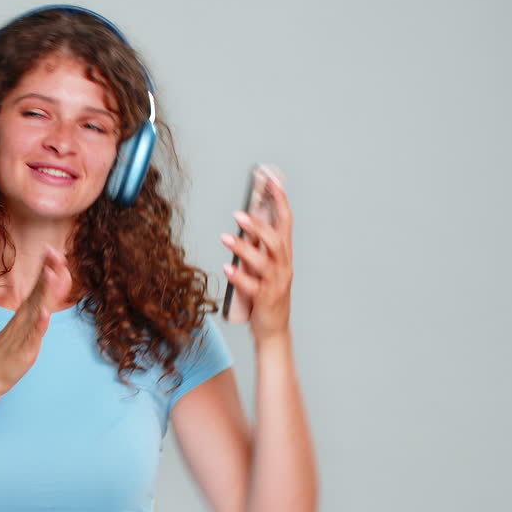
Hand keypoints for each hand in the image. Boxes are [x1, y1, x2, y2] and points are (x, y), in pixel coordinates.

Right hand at [0, 245, 72, 396]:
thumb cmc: (6, 353)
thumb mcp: (23, 329)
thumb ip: (33, 312)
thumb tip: (44, 299)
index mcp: (25, 313)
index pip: (38, 286)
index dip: (46, 268)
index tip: (52, 249)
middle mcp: (24, 318)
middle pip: (39, 291)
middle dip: (48, 271)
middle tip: (54, 251)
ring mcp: (23, 332)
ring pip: (37, 309)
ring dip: (45, 292)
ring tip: (51, 273)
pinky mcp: (24, 349)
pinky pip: (32, 335)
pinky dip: (39, 324)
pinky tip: (45, 313)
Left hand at [221, 178, 294, 343]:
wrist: (274, 330)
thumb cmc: (266, 295)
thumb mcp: (264, 266)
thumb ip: (258, 246)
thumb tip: (246, 221)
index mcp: (284, 256)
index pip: (285, 222)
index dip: (280, 200)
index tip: (271, 180)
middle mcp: (283, 267)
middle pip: (276, 240)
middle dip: (259, 225)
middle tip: (238, 214)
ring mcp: (276, 284)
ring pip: (264, 262)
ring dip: (244, 248)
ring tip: (225, 238)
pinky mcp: (265, 300)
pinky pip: (252, 286)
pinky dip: (239, 276)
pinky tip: (226, 268)